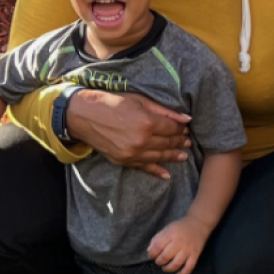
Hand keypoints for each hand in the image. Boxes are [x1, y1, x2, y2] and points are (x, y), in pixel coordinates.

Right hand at [66, 90, 191, 179]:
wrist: (85, 115)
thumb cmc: (113, 102)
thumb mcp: (140, 100)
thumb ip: (164, 110)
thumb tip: (186, 118)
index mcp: (147, 122)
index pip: (172, 128)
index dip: (181, 128)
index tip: (186, 127)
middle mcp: (142, 140)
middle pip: (167, 143)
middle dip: (179, 141)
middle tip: (188, 141)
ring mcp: (132, 153)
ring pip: (159, 156)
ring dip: (172, 155)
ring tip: (183, 155)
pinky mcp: (124, 160)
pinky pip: (144, 167)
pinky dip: (157, 171)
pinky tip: (167, 173)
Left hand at [147, 216, 212, 273]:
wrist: (199, 224)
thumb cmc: (180, 227)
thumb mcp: (167, 228)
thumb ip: (157, 239)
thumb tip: (149, 251)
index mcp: (171, 234)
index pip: (158, 246)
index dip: (152, 254)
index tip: (151, 256)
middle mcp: (179, 242)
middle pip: (166, 256)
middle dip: (159, 262)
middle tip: (158, 262)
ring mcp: (188, 250)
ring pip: (176, 264)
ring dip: (168, 268)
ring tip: (165, 267)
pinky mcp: (195, 255)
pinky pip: (189, 267)